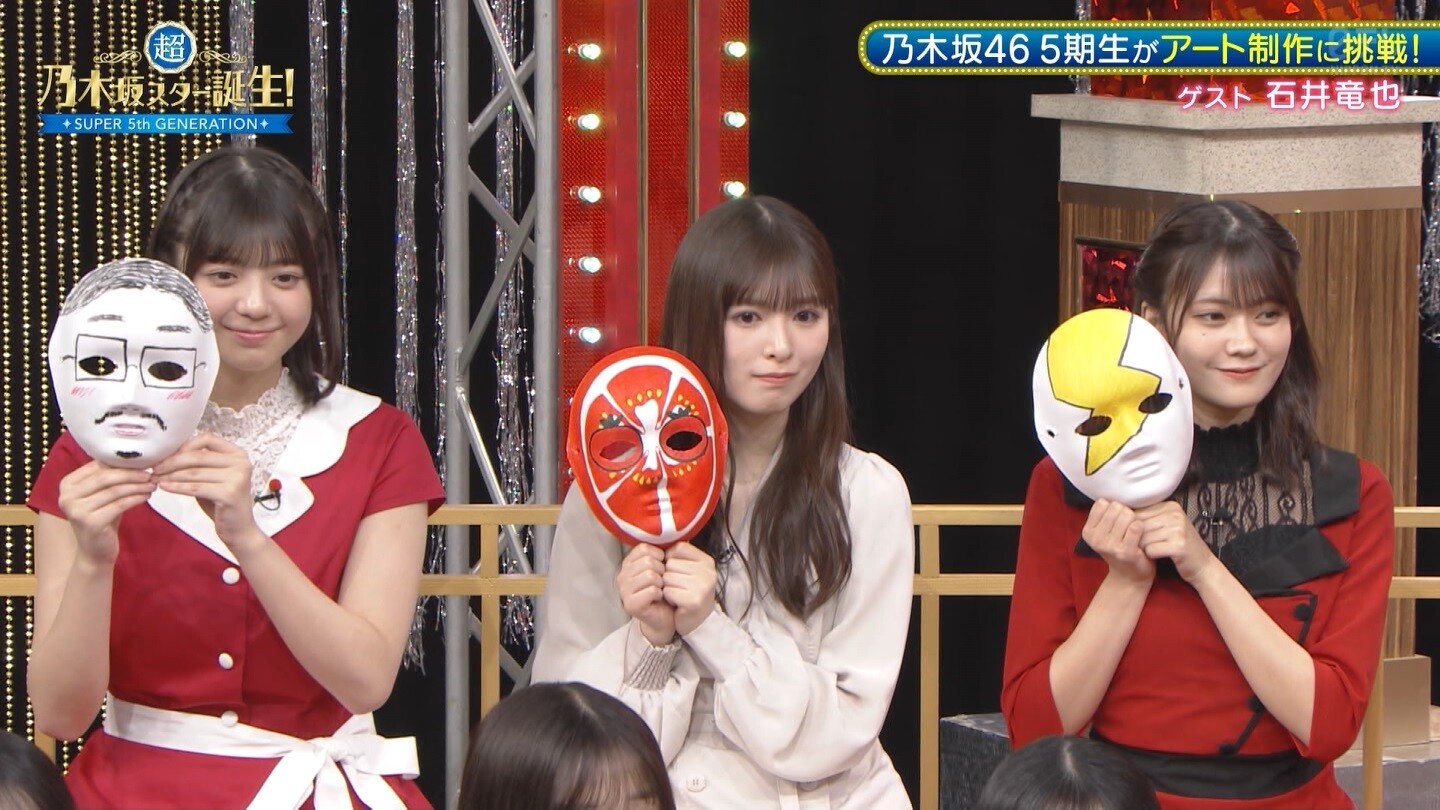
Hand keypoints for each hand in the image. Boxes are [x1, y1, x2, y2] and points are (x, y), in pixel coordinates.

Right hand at [56, 462, 155, 566]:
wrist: (94, 552)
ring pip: (114, 491)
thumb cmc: (101, 518)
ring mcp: (76, 510)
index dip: (121, 462)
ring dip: (137, 486)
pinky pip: (119, 505)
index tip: (142, 461)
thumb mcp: (102, 495)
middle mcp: (67, 496)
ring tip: (152, 484)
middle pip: (105, 477)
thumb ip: (109, 478)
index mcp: (67, 484)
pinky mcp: (90, 522)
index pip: (96, 466)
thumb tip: (135, 457)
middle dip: (131, 474)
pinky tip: (147, 496)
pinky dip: (136, 498)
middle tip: (150, 473)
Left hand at [151, 434, 260, 551]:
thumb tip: (168, 454)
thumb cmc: (221, 504)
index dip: (185, 446)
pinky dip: (177, 487)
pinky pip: (195, 487)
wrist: (239, 529)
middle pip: (198, 455)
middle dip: (172, 462)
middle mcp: (241, 463)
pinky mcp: (229, 493)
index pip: (207, 439)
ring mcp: (237, 478)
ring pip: (194, 472)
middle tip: (155, 469)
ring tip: (156, 479)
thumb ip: (198, 465)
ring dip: (171, 475)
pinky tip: (164, 487)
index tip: (167, 456)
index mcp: (238, 454)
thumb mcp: (211, 478)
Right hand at [616, 543, 675, 645]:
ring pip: (650, 575)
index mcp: (627, 564)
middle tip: (662, 582)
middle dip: (662, 571)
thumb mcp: (660, 567)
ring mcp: (623, 591)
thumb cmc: (663, 590)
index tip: (661, 569)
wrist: (664, 617)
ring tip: (661, 590)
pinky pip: (652, 590)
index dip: (659, 557)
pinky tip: (659, 599)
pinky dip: (661, 594)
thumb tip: (670, 534)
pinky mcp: (631, 604)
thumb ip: (659, 552)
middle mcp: (621, 576)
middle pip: (648, 561)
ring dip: (662, 583)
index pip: (643, 548)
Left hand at [663, 542, 716, 636]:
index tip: (678, 572)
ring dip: (667, 587)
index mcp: (707, 561)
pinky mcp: (694, 600)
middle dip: (668, 575)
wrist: (696, 622)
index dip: (671, 560)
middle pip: (671, 563)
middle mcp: (708, 572)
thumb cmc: (689, 592)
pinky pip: (667, 591)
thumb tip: (660, 541)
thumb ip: (680, 555)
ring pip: (667, 576)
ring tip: (678, 594)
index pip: (678, 548)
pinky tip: (677, 602)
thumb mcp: (690, 570)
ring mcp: (702, 586)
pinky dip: (668, 597)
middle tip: (679, 587)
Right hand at [1082, 498, 1153, 584]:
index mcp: (1087, 532)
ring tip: (1133, 533)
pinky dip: (1142, 528)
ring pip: (1127, 515)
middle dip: (1125, 514)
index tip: (1116, 521)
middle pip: (1116, 507)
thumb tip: (1110, 497)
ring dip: (1134, 521)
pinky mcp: (1126, 551)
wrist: (1130, 576)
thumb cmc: (1119, 548)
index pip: (1103, 503)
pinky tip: (1140, 538)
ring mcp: (1110, 546)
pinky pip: (1137, 526)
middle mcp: (1096, 539)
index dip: (1114, 509)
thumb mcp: (1104, 532)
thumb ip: (1104, 514)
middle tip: (1127, 528)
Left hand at [1135, 501, 1216, 583]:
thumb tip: (1120, 513)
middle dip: (1139, 539)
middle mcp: (1175, 514)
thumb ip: (1149, 518)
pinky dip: (1152, 556)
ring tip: (1158, 550)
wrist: (1203, 565)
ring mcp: (1178, 529)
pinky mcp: (1178, 545)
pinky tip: (1161, 556)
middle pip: (1139, 526)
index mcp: (1171, 506)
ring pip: (1143, 538)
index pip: (1138, 513)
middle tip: (1151, 545)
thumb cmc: (1180, 546)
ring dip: (1145, 548)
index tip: (1146, 535)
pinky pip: (1150, 550)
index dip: (1136, 528)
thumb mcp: (1167, 525)